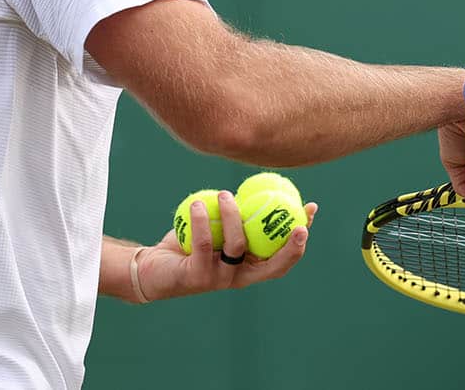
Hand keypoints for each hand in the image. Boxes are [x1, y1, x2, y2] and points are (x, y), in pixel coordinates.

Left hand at [137, 190, 317, 299]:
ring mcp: (220, 279)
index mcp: (250, 268)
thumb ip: (240, 216)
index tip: (310, 210)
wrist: (154, 267)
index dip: (300, 237)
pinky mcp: (198, 276)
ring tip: (225, 194)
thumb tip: (262, 186)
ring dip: (233, 216)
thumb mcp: (220, 228)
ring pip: (238, 245)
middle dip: (291, 245)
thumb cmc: (192, 244)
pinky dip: (202, 220)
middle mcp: (240, 277)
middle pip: (274, 265)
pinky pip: (205, 243)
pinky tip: (197, 203)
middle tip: (297, 220)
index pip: (283, 257)